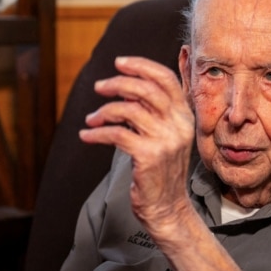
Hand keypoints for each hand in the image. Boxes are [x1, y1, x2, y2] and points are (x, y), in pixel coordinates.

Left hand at [80, 56, 194, 232]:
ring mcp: (165, 141)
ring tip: (91, 119)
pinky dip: (97, 133)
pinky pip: (116, 134)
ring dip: (104, 111)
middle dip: (118, 83)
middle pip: (145, 89)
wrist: (167, 207)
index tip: (120, 63)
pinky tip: (86, 135)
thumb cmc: (160, 172)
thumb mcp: (163, 137)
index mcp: (184, 117)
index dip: (141, 66)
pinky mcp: (149, 156)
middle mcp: (179, 126)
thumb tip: (123, 91)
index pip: (166, 79)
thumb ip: (150, 113)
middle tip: (100, 87)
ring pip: (128, 110)